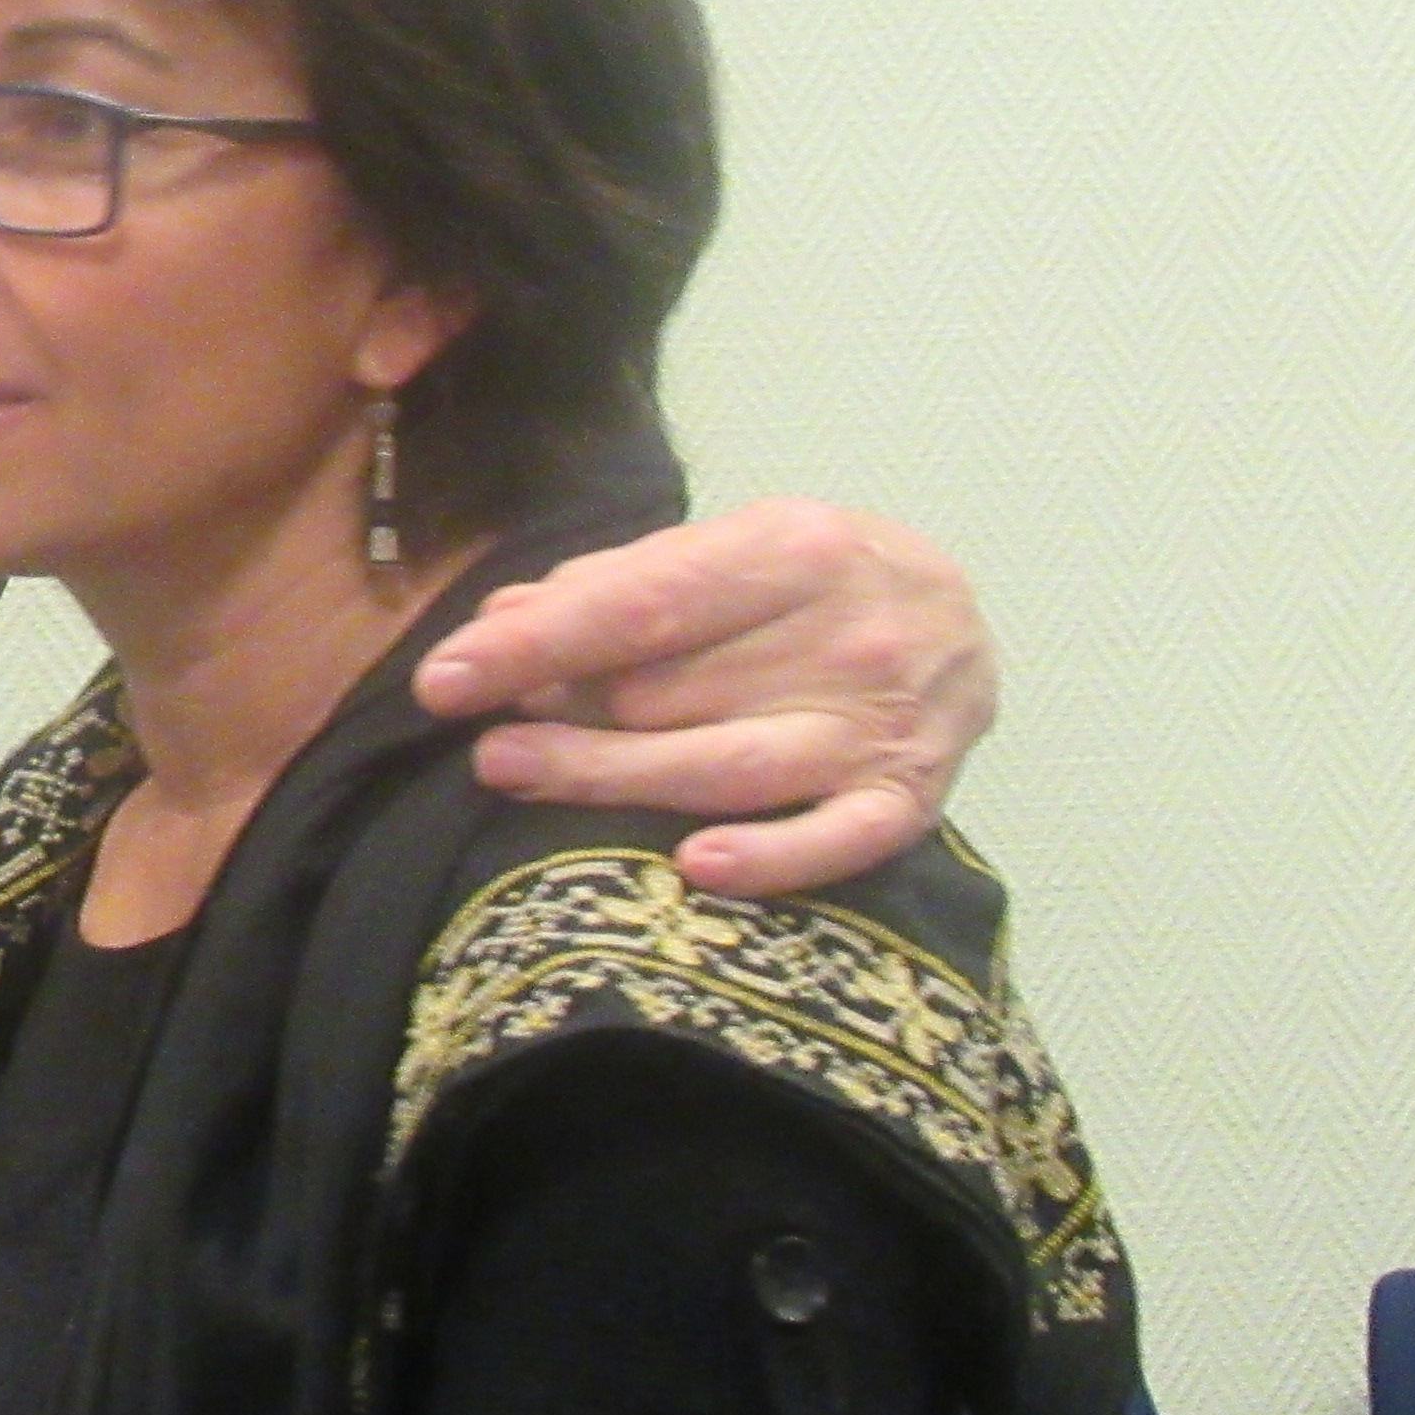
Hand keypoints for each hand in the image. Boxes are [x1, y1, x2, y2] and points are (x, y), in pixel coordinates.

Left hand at [408, 496, 994, 896]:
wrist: (968, 618)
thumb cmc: (815, 584)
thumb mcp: (731, 549)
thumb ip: (622, 581)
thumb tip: (503, 617)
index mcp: (795, 549)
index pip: (643, 603)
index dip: (537, 644)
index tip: (446, 678)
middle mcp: (847, 631)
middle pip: (673, 689)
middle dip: (565, 709)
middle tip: (485, 734)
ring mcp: (882, 722)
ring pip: (732, 765)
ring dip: (613, 777)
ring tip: (517, 772)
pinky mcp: (910, 796)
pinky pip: (841, 839)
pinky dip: (775, 857)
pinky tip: (696, 866)